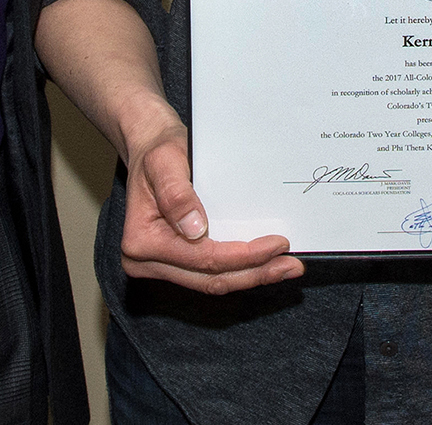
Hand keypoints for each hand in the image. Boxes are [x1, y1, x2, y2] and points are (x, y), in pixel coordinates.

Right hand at [118, 121, 304, 292]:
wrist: (149, 148)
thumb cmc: (157, 152)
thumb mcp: (164, 161)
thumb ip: (176, 194)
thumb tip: (195, 229)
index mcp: (141, 242)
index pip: (202, 259)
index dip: (244, 256)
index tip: (276, 245)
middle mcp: (146, 262)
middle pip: (210, 279)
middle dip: (254, 273)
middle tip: (290, 265)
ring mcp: (160, 266)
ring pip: (212, 282)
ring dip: (251, 276)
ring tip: (284, 268)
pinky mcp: (175, 263)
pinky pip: (209, 274)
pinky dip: (238, 270)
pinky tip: (263, 264)